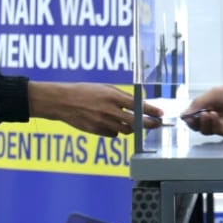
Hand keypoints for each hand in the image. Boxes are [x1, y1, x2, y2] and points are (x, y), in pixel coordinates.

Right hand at [28, 81, 162, 136]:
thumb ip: (121, 96)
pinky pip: (113, 134)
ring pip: (126, 130)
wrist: (62, 101)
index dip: (151, 110)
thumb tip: (138, 104)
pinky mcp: (96, 131)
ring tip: (131, 122)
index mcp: (112, 96)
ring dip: (131, 127)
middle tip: (156, 124)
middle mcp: (109, 110)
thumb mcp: (104, 88)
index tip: (160, 113)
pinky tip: (111, 124)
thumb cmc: (84, 92)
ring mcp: (103, 122)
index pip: (138, 105)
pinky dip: (115, 131)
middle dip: (149, 124)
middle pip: (136, 121)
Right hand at [182, 83, 222, 137]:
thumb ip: (198, 103)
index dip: (188, 116)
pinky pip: (216, 131)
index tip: (185, 115)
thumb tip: (183, 114)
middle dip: (193, 122)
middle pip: (197, 125)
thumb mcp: (214, 93)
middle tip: (193, 117)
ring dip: (203, 122)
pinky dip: (212, 124)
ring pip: (205, 130)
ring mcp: (220, 125)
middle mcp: (212, 117)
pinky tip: (214, 116)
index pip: (194, 115)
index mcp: (208, 106)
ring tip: (207, 113)